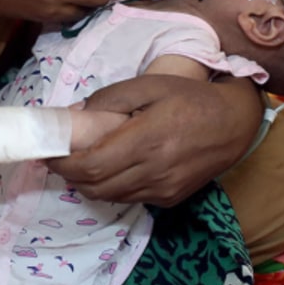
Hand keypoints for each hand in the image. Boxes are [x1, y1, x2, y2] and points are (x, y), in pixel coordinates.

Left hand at [46, 75, 263, 206]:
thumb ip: (111, 99)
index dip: (64, 163)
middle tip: (59, 157)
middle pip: (96, 186)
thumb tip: (77, 115)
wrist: (235, 122)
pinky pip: (130, 198)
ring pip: (110, 196)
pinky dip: (112, 187)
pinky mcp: (170, 199)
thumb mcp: (150, 85)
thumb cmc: (190, 97)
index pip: (92, 165)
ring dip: (89, 183)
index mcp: (147, 140)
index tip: (49, 152)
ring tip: (81, 162)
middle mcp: (153, 172)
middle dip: (70, 174)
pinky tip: (113, 168)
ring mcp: (163, 190)